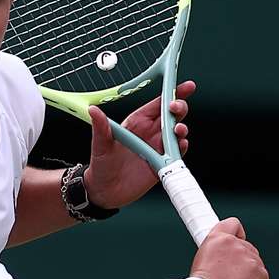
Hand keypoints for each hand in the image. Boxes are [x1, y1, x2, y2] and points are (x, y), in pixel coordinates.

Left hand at [83, 81, 195, 208]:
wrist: (105, 192)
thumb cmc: (101, 165)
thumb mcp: (100, 145)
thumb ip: (100, 128)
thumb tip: (93, 110)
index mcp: (137, 123)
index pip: (157, 104)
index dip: (172, 93)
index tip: (185, 87)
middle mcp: (150, 133)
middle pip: (171, 115)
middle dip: (178, 108)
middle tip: (176, 107)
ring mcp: (158, 148)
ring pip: (177, 133)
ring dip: (181, 128)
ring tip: (178, 129)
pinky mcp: (163, 163)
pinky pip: (177, 153)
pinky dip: (182, 148)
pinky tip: (180, 145)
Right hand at [190, 218, 268, 278]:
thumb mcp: (202, 258)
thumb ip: (217, 251)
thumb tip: (225, 257)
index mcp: (217, 238)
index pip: (233, 224)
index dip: (237, 233)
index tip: (237, 241)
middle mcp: (233, 243)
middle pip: (248, 246)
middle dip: (243, 259)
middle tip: (232, 272)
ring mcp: (247, 256)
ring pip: (256, 261)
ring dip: (249, 271)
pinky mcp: (257, 269)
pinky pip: (263, 275)